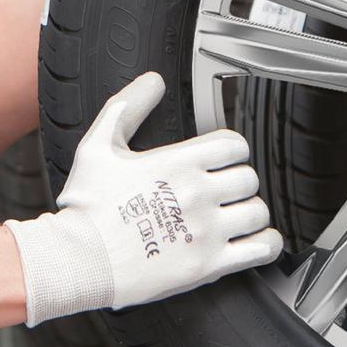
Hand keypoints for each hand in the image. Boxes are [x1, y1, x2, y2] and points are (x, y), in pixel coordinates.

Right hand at [4, 71, 282, 324]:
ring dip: (251, 211)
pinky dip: (265, 244)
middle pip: (248, 177)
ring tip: (237, 214)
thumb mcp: (98, 145)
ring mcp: (206, 231)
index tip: (222, 157)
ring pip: (257, 212)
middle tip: (225, 188)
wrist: (81, 259)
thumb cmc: (87, 205)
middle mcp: (197, 194)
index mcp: (176, 162)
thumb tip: (153, 81)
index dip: (231, 148)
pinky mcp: (209, 265)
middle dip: (238, 179)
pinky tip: (255, 241)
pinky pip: (260, 251)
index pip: (233, 144)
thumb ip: (128, 106)